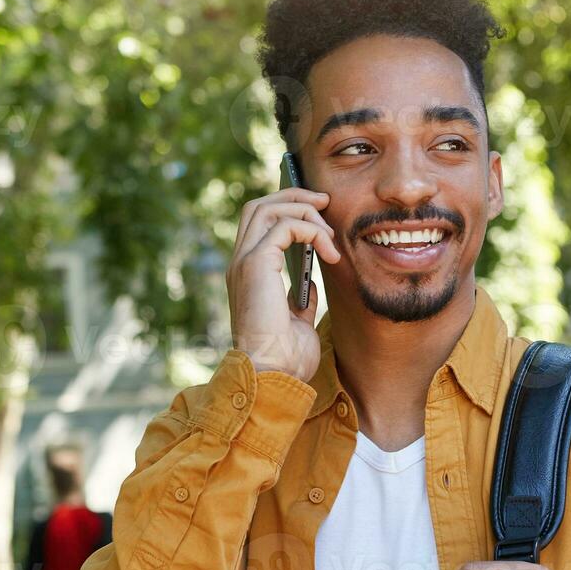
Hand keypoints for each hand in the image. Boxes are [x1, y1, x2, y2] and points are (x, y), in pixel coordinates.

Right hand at [228, 187, 341, 382]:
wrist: (272, 374)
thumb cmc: (285, 357)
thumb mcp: (296, 320)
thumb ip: (299, 298)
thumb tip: (312, 283)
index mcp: (246, 274)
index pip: (258, 223)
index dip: (287, 209)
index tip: (319, 214)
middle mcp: (239, 262)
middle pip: (259, 205)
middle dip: (294, 196)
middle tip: (325, 201)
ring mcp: (244, 261)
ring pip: (269, 208)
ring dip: (305, 211)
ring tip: (330, 233)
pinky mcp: (256, 264)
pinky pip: (285, 226)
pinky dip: (312, 231)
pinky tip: (329, 253)